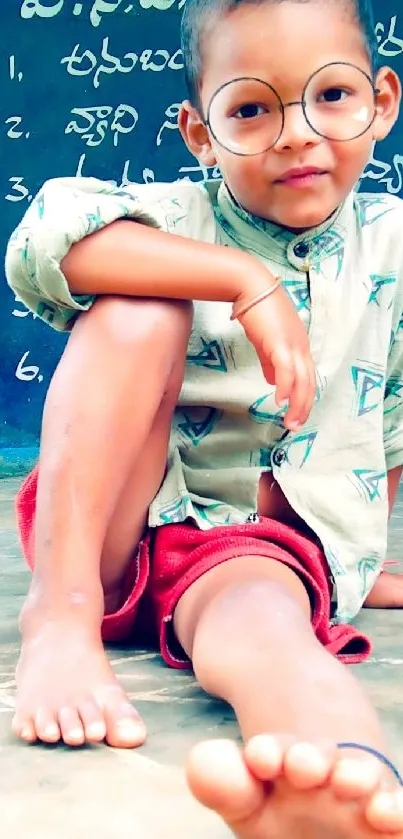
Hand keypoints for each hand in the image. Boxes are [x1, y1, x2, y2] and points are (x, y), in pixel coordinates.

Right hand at [236, 282, 315, 430]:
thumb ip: (270, 361)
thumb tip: (272, 381)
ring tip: (290, 421)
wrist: (249, 287)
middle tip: (295, 426)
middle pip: (309, 382)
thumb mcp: (266, 340)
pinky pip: (286, 370)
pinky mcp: (279, 342)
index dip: (304, 398)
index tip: (296, 415)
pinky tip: (280, 401)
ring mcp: (292, 344)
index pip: (307, 377)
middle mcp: (301, 346)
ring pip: (301, 380)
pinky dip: (285, 387)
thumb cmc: (256, 310)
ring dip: (297, 403)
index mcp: (299, 345)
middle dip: (304, 407)